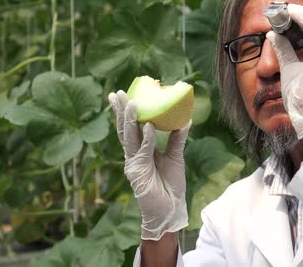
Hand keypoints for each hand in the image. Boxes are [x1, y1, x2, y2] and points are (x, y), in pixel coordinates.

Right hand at [108, 91, 190, 240]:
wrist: (171, 209)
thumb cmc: (171, 185)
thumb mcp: (175, 156)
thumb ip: (177, 138)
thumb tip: (185, 119)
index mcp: (141, 150)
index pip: (131, 127)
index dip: (126, 112)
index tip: (124, 94)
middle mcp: (133, 155)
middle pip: (124, 129)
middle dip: (121, 111)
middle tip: (117, 93)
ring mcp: (133, 163)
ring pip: (128, 138)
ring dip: (130, 120)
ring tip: (132, 103)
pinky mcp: (136, 172)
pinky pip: (142, 151)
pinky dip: (145, 138)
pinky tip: (147, 126)